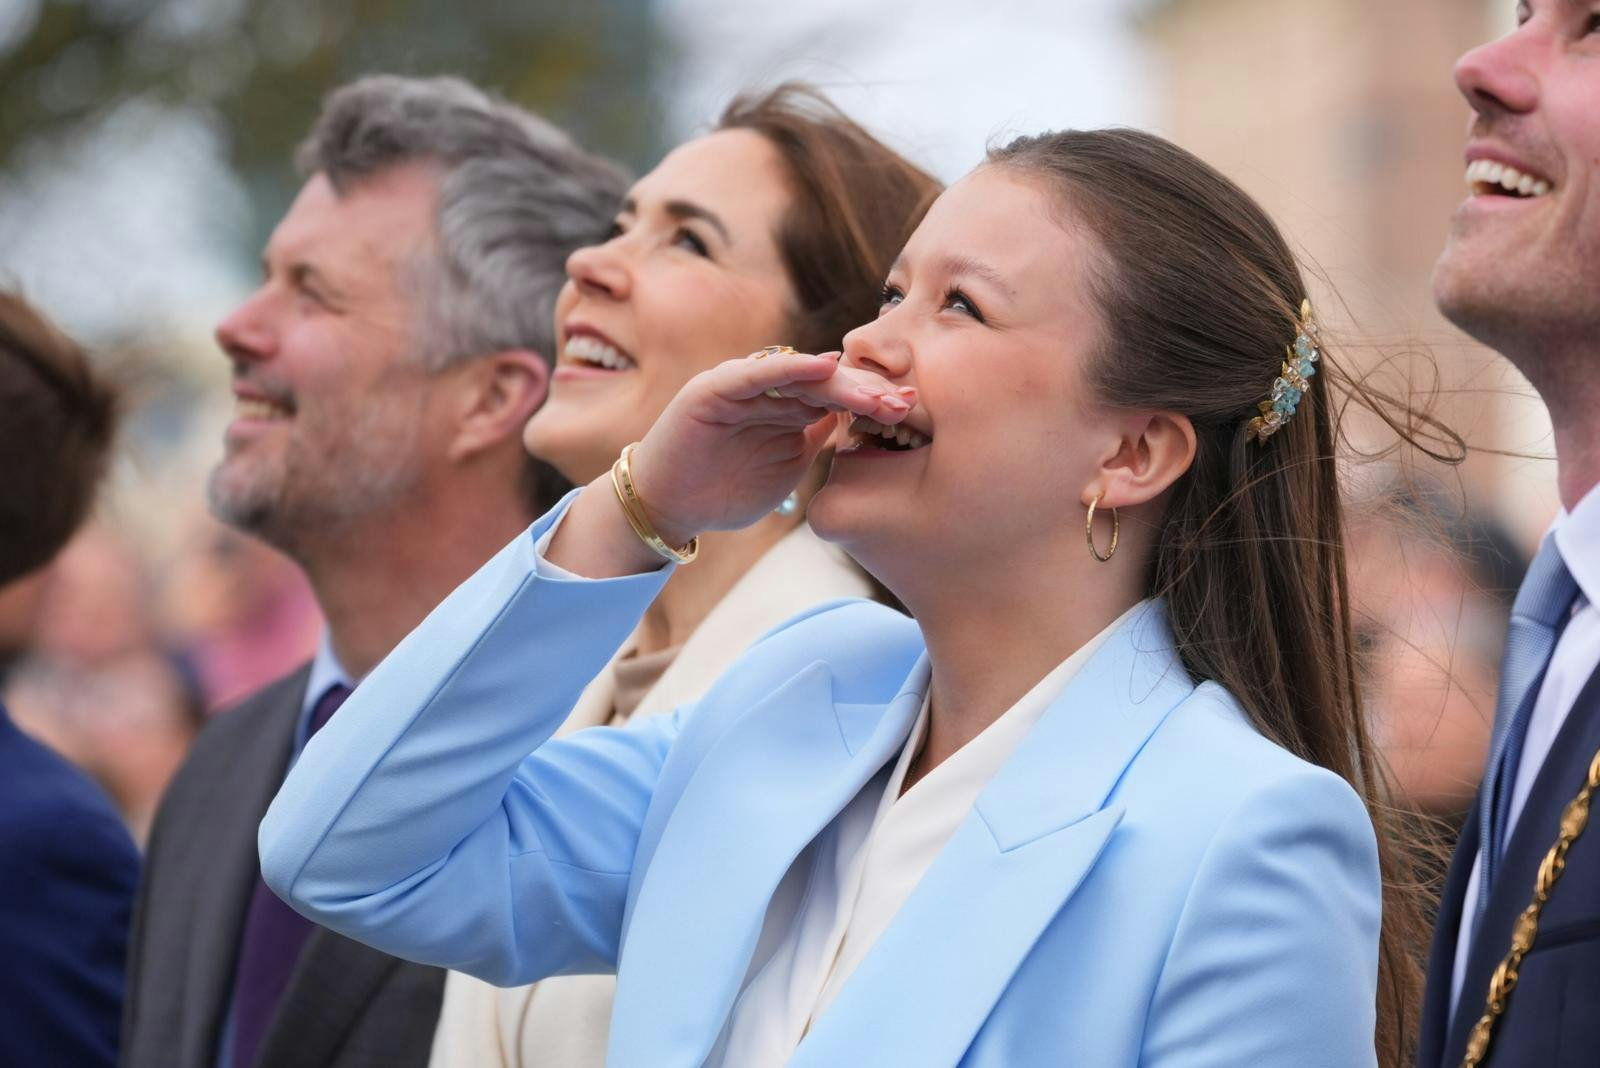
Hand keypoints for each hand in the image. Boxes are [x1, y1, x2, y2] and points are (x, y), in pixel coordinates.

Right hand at [627, 348, 915, 545]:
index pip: (840, 397)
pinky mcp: (715, 388)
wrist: (669, 507)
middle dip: (868, 391)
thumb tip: (862, 424)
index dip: (875, 402)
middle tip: (905, 401)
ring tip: (876, 391)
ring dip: (841, 381)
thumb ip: (818, 441)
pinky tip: (821, 366)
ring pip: (800, 375)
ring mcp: (743, 385)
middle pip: (828, 382)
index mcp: (789, 408)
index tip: (912, 411)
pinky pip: (756, 374)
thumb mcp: (788, 467)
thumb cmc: (726, 490)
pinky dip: (788, 367)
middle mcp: (770, 390)